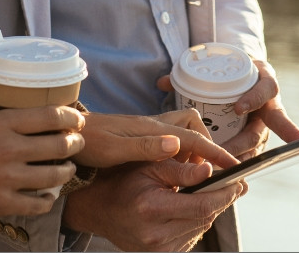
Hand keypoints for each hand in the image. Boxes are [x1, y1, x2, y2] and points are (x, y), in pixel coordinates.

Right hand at [0, 105, 84, 225]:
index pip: (49, 115)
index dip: (70, 117)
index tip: (77, 119)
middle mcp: (9, 148)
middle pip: (59, 143)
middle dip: (75, 143)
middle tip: (78, 144)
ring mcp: (8, 177)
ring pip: (54, 175)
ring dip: (66, 172)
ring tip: (67, 170)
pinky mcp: (2, 203)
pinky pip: (37, 204)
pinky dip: (47, 201)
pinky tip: (48, 197)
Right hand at [62, 158, 243, 251]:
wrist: (100, 210)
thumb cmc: (124, 183)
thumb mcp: (150, 167)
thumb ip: (182, 170)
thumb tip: (210, 169)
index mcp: (152, 209)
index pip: (202, 205)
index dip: (225, 194)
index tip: (240, 182)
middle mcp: (155, 235)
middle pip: (205, 218)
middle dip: (222, 200)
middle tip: (235, 184)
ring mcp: (158, 249)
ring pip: (201, 229)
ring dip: (211, 210)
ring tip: (212, 192)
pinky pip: (191, 237)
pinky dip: (197, 221)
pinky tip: (193, 208)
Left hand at [76, 110, 239, 170]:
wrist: (66, 135)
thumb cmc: (88, 142)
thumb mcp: (115, 149)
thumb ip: (147, 147)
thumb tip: (177, 144)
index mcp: (153, 128)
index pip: (193, 138)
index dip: (215, 152)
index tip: (232, 165)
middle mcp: (155, 125)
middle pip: (193, 127)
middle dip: (206, 145)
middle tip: (208, 170)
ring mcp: (148, 130)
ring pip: (182, 132)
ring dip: (193, 149)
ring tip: (193, 173)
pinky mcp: (142, 137)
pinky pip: (171, 141)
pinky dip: (179, 152)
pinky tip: (173, 169)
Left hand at [161, 58, 298, 161]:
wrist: (248, 84)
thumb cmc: (233, 77)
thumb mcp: (218, 71)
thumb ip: (188, 78)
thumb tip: (162, 82)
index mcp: (263, 83)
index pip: (266, 89)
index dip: (254, 99)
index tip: (238, 108)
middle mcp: (269, 106)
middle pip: (265, 126)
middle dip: (244, 140)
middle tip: (224, 153)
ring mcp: (263, 126)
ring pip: (256, 145)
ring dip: (239, 158)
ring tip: (218, 170)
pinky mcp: (255, 143)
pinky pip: (249, 157)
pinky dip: (235, 167)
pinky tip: (221, 178)